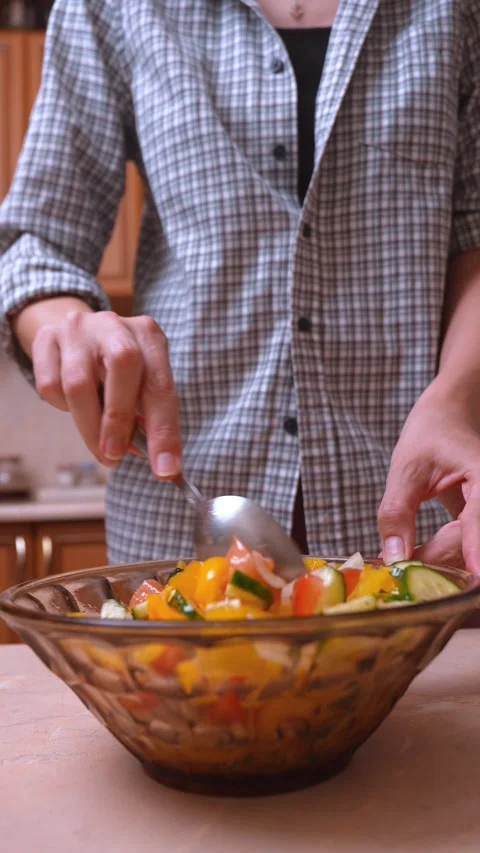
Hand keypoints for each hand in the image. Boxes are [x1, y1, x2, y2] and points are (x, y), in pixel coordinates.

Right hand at [31, 309, 180, 477]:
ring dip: (89, 427)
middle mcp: (115, 325)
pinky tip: (74, 406)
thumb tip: (151, 457)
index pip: (161, 385)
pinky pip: (50, 385)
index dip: (164, 430)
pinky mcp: (46, 338)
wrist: (77, 333)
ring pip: (78, 383)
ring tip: (100, 449)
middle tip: (116, 456)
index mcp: (149, 335)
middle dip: (119, 420)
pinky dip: (62, 407)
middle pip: (122, 365)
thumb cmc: (116, 370)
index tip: (165, 469)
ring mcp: (78, 328)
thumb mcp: (140, 384)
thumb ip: (145, 416)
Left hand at [378, 377, 479, 573]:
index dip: (476, 548)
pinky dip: (444, 556)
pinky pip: (468, 548)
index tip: (474, 574)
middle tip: (399, 568)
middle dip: (438, 560)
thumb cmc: (431, 433)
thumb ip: (396, 513)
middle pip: (474, 543)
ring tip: (405, 554)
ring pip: (472, 552)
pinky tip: (420, 553)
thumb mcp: (406, 469)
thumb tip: (394, 558)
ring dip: (440, 562)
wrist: (451, 415)